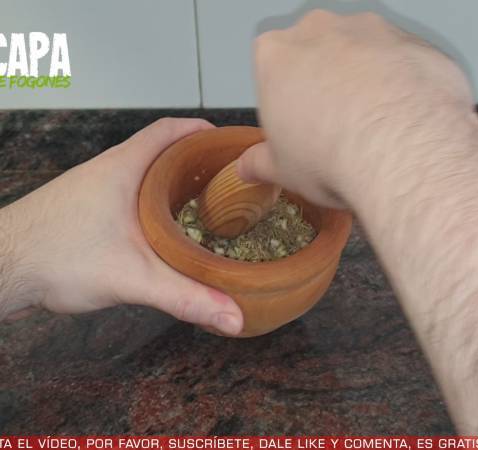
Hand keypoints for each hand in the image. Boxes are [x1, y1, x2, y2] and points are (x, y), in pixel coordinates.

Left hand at [0, 118, 243, 334]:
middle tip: (224, 178)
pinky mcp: (81, 210)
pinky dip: (150, 202)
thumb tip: (234, 318)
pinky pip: (126, 194)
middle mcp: (106, 171)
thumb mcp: (133, 278)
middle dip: (193, 160)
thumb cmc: (54, 257)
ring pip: (141, 174)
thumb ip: (186, 297)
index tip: (226, 141)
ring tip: (200, 202)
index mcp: (123, 168)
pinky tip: (159, 229)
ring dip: (170, 182)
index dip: (200, 131)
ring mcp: (91, 189)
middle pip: (159, 151)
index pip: (168, 131)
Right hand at [238, 10, 473, 207]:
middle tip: (336, 130)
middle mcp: (321, 29)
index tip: (299, 128)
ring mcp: (370, 29)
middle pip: (317, 54)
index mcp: (276, 54)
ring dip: (366, 82)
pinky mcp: (411, 40)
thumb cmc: (332, 155)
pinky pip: (401, 61)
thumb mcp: (282, 170)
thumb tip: (248, 168)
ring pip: (362, 54)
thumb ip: (260, 163)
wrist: (401, 150)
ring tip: (375, 128)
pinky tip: (405, 119)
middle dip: (325, 85)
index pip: (272, 69)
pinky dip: (403, 84)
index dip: (286, 102)